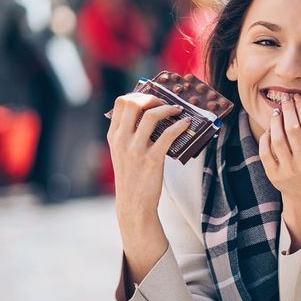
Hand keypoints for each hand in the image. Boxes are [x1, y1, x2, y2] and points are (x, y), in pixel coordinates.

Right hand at [107, 92, 190, 256]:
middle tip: (165, 104)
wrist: (133, 204)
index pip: (121, 103)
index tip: (152, 98)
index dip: (139, 95)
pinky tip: (187, 124)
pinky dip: (180, 126)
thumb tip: (150, 115)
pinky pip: (168, 135)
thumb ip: (130, 135)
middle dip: (152, 98)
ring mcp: (136, 149)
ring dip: (168, 109)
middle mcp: (122, 140)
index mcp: (114, 136)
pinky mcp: (152, 160)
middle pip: (133, 103)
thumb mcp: (123, 154)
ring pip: (150, 116)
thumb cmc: (132, 177)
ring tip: (178, 111)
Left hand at [258, 93, 300, 215]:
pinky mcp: (274, 174)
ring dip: (275, 121)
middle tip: (285, 99)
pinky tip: (270, 130)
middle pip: (292, 128)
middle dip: (288, 109)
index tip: (297, 98)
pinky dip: (266, 137)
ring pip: (278, 139)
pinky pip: (265, 152)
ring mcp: (288, 169)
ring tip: (277, 112)